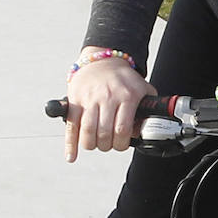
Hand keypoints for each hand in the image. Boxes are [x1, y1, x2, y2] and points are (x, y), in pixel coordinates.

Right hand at [62, 47, 154, 162]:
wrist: (102, 61)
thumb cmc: (123, 79)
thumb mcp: (142, 89)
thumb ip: (147, 109)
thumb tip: (145, 131)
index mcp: (127, 95)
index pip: (122, 128)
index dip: (122, 143)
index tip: (122, 144)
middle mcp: (107, 97)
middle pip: (104, 133)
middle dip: (107, 145)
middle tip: (109, 144)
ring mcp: (90, 99)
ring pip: (87, 131)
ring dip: (91, 144)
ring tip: (96, 144)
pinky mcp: (74, 101)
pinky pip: (71, 126)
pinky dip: (70, 144)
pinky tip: (71, 155)